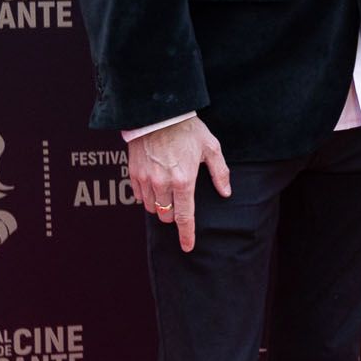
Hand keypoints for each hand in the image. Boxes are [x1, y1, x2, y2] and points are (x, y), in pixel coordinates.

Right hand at [126, 116, 231, 251]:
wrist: (159, 112)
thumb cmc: (188, 129)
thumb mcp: (211, 148)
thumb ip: (220, 173)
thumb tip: (226, 192)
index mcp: (184, 180)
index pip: (185, 217)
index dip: (187, 235)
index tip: (188, 247)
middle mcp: (163, 184)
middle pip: (166, 216)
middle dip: (173, 216)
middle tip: (180, 203)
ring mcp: (146, 179)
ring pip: (151, 208)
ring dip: (160, 206)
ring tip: (168, 192)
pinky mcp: (133, 173)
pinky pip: (138, 195)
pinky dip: (147, 196)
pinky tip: (155, 185)